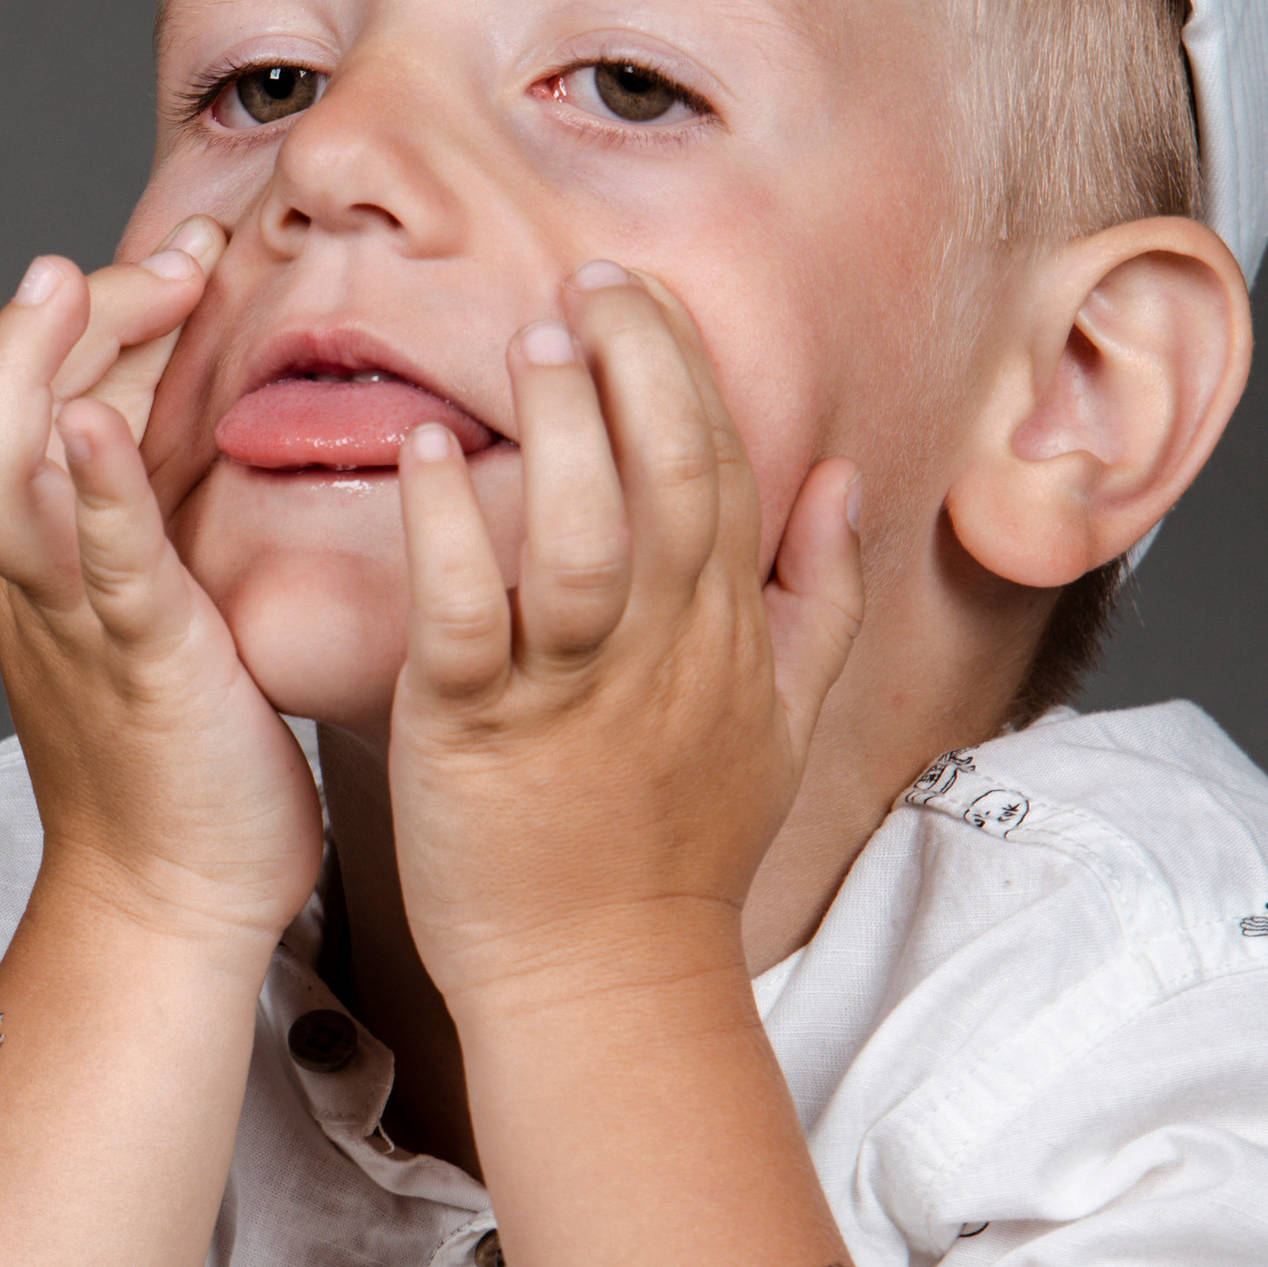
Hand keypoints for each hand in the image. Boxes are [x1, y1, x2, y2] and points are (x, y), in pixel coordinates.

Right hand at [0, 222, 325, 964]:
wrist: (172, 909)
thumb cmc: (192, 773)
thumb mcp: (174, 624)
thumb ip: (174, 538)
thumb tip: (221, 448)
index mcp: (57, 564)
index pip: (54, 400)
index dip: (105, 313)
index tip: (193, 251)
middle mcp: (41, 581)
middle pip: (5, 413)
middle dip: (69, 314)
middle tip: (173, 247)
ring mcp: (74, 623)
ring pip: (5, 476)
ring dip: (33, 368)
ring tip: (68, 280)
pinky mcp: (135, 667)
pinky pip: (97, 566)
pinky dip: (88, 488)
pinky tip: (93, 418)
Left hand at [387, 264, 862, 1010]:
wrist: (605, 984)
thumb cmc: (680, 855)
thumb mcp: (787, 724)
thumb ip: (820, 596)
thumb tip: (844, 480)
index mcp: (725, 635)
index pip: (725, 469)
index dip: (687, 370)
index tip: (642, 290)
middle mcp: (662, 649)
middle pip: (672, 474)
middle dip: (637, 363)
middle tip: (590, 283)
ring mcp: (572, 689)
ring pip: (584, 530)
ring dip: (560, 426)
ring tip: (533, 340)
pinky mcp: (478, 730)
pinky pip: (466, 613)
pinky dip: (446, 527)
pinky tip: (423, 454)